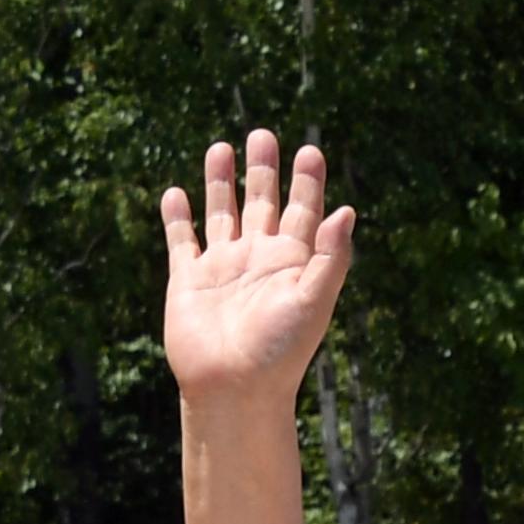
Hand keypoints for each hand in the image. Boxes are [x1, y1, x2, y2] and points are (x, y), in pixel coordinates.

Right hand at [160, 129, 353, 410]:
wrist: (233, 388)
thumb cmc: (280, 352)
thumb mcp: (313, 301)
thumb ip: (331, 257)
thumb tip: (346, 211)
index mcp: (293, 264)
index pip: (304, 212)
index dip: (307, 183)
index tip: (310, 151)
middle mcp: (258, 260)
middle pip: (262, 204)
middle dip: (263, 171)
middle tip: (263, 135)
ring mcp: (223, 268)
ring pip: (222, 214)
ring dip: (221, 183)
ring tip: (221, 148)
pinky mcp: (189, 280)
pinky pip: (183, 241)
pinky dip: (178, 217)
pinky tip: (177, 192)